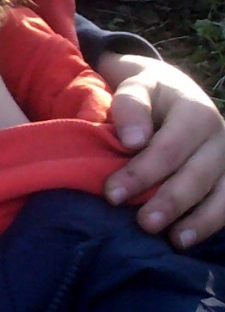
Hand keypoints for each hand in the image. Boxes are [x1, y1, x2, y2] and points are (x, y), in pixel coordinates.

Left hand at [98, 52, 224, 246]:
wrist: (174, 90)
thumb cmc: (148, 93)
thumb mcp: (135, 86)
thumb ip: (131, 107)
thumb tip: (133, 142)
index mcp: (195, 112)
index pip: (168, 149)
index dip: (141, 173)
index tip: (112, 194)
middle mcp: (219, 137)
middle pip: (196, 176)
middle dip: (168, 202)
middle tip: (143, 224)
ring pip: (220, 195)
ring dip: (198, 221)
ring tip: (173, 240)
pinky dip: (211, 223)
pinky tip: (189, 239)